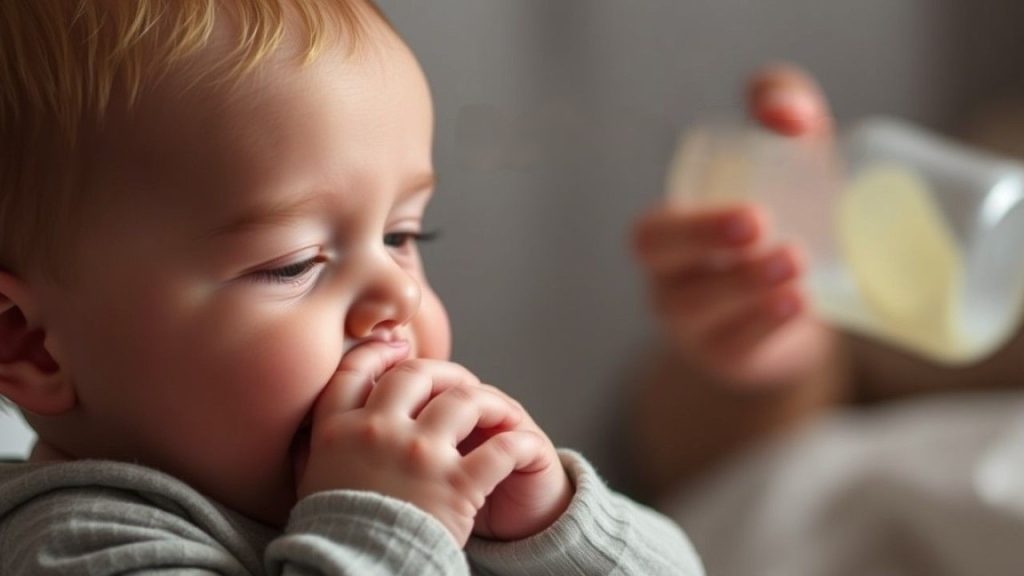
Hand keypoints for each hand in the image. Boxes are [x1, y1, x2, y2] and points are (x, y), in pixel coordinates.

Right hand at [295, 342, 570, 545]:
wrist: (354, 575)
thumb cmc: (337, 534)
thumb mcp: (313, 478)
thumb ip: (323, 441)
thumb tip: (336, 413)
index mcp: (337, 430)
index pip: (355, 369)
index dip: (380, 351)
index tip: (399, 346)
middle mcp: (378, 432)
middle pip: (415, 374)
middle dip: (442, 371)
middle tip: (458, 381)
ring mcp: (419, 455)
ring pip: (464, 400)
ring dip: (486, 401)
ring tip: (495, 410)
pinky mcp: (456, 484)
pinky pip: (500, 449)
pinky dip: (517, 444)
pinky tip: (521, 446)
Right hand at [632, 64, 836, 386]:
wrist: (806, 309)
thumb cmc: (786, 218)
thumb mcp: (787, 157)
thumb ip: (785, 106)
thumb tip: (788, 114)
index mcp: (670, 233)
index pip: (656, 224)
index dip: (693, 202)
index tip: (747, 189)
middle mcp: (667, 278)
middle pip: (657, 255)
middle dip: (701, 234)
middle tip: (756, 221)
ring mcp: (692, 326)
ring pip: (693, 305)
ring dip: (743, 283)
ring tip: (795, 261)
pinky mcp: (728, 358)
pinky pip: (735, 346)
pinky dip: (766, 323)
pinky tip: (799, 302)